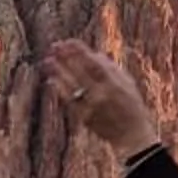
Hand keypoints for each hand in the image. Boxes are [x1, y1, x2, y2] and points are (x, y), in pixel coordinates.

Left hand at [43, 41, 161, 160]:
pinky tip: (51, 80)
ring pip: (70, 84)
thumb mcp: (128, 84)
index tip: (69, 41)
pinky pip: (68, 100)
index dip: (80, 51)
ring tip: (47, 60)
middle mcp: (101, 93)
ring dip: (58, 71)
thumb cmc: (131, 106)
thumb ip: (112, 68)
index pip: (93, 62)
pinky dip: (59, 89)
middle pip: (79, 71)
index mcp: (114, 83)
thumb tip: (94, 54)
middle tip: (54, 46)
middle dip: (66, 57)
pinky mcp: (83, 117)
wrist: (131, 135)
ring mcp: (91, 106)